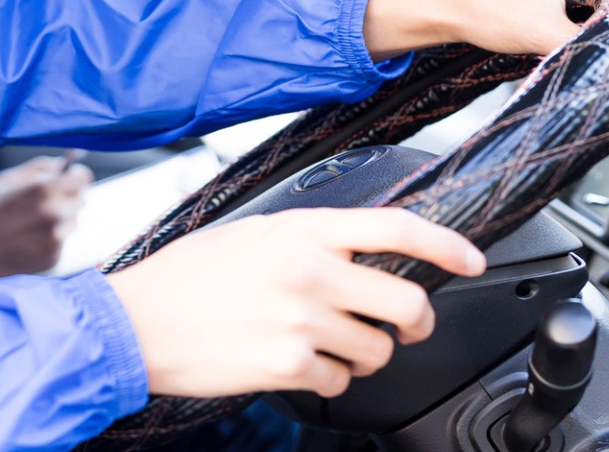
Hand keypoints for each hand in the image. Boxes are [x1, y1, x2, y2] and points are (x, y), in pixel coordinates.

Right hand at [0, 153, 92, 282]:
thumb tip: (65, 163)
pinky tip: (28, 239)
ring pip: (72, 222)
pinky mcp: (53, 258)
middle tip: (44, 201)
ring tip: (31, 223)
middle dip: (66, 197)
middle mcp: (55, 215)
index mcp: (45, 190)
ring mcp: (56, 240)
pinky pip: (61, 241)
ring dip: (60, 219)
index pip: (83, 178)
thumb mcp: (7, 179)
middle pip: (80, 200)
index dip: (75, 176)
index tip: (69, 178)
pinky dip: (50, 238)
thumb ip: (40, 168)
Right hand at [106, 208, 483, 397]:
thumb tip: (357, 252)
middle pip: (406, 300)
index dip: (446, 243)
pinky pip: (340, 382)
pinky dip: (326, 380)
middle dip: (415, 322)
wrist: (136, 320)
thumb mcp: (251, 233)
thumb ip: (306, 239)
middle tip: (404, 327)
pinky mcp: (289, 364)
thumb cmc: (185, 276)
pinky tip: (294, 364)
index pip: (395, 225)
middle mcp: (309, 270)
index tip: (472, 257)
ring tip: (324, 345)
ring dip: (361, 355)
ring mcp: (301, 319)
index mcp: (301, 228)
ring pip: (377, 349)